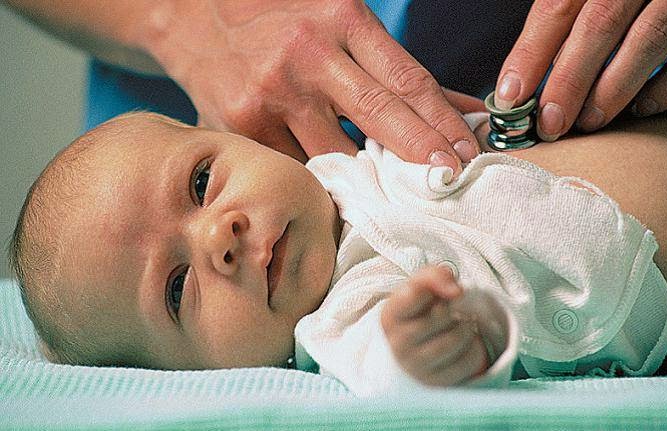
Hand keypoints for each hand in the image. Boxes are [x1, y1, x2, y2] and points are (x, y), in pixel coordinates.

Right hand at [144, 0, 479, 171]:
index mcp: (342, 19)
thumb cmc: (281, 18)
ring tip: (404, 202)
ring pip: (337, 156)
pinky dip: (325, 187)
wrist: (194, 15)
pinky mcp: (241, 128)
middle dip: (422, 157)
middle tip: (453, 185)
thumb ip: (400, 69)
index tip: (470, 155)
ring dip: (374, 183)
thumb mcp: (342, 22)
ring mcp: (270, 95)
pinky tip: (347, 199)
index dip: (444, 123)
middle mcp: (307, 56)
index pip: (407, 80)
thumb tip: (465, 110)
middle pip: (380, 117)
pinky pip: (296, 169)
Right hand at [381, 266, 488, 385]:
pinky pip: (471, 360)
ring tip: (459, 326)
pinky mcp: (438, 383)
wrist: (419, 348)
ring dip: (467, 327)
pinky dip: (476, 347)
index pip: (418, 292)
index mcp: (390, 317)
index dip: (437, 285)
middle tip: (449, 311)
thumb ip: (434, 276)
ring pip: (458, 338)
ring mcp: (417, 368)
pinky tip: (464, 346)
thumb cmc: (421, 312)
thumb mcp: (421, 287)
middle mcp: (398, 345)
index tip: (443, 289)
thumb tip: (456, 289)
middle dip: (452, 308)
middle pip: (441, 314)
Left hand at [493, 0, 666, 140]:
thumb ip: (569, 19)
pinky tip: (641, 109)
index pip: (557, 7)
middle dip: (569, 81)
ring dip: (613, 89)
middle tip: (550, 122)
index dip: (531, 54)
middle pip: (598, 26)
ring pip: (648, 41)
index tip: (511, 95)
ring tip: (589, 122)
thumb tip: (527, 75)